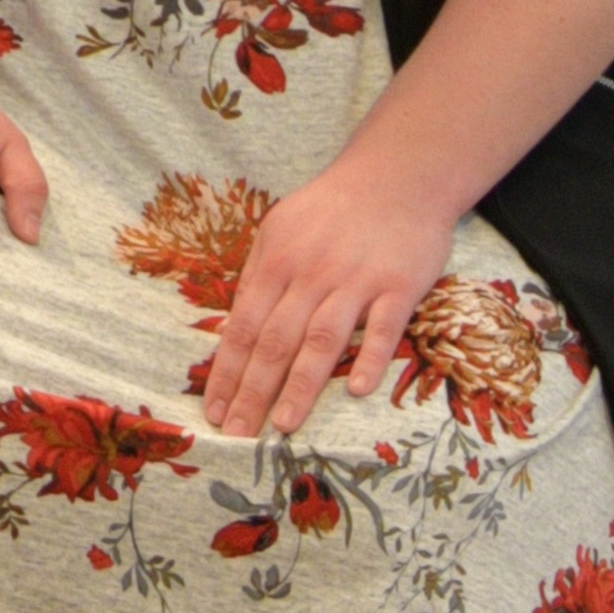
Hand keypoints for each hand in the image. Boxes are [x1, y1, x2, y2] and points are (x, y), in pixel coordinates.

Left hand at [198, 150, 459, 443]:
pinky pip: (383, 328)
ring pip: (322, 340)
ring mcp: (355, 282)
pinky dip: (370, 358)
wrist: (394, 179)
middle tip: (237, 434)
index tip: (213, 410)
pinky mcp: (399, 287)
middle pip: (274, 340)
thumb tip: (235, 330)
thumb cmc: (330, 212)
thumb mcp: (279, 232)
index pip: (242, 327)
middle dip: (252, 391)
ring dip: (300, 384)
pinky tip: (356, 389)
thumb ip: (261, 279)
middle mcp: (310, 275)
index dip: (227, 371)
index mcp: (275, 264)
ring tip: (283, 425)